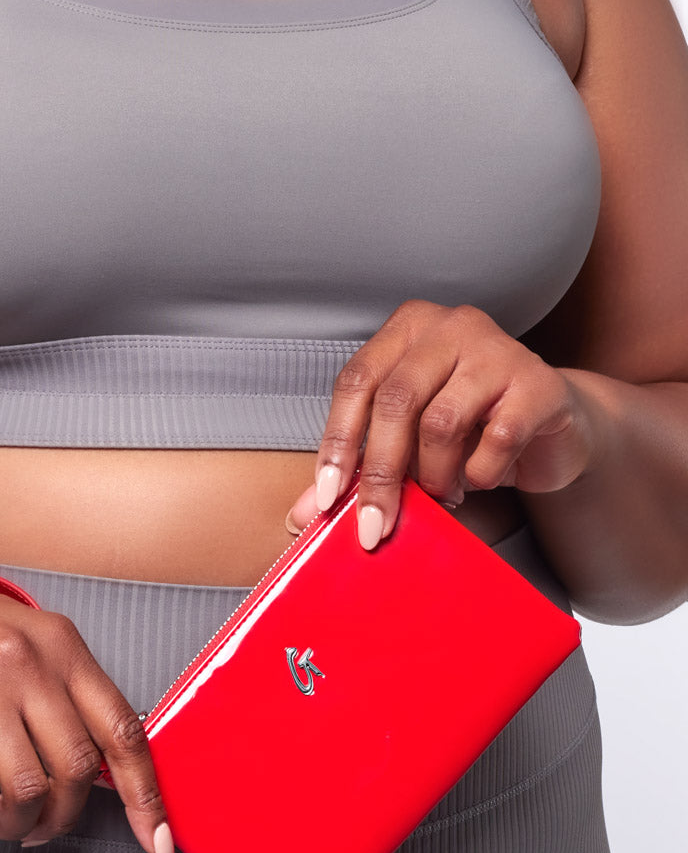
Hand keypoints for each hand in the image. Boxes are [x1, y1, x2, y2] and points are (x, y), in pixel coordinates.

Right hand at [0, 568, 174, 852]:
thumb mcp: (20, 637)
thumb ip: (62, 689)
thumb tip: (103, 765)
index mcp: (60, 644)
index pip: (124, 730)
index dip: (147, 796)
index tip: (158, 842)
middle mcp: (26, 664)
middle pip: (78, 769)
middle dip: (66, 816)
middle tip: (44, 828)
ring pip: (28, 790)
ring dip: (19, 825)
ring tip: (2, 823)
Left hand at [284, 300, 601, 547]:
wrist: (551, 428)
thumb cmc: (469, 431)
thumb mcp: (407, 446)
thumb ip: (356, 472)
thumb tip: (301, 517)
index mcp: (407, 330)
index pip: (356, 382)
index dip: (337, 443)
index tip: (327, 500)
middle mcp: (451, 326)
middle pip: (395, 402)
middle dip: (380, 475)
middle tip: (375, 527)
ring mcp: (499, 348)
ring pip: (441, 422)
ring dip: (434, 475)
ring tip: (441, 493)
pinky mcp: (540, 384)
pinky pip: (496, 439)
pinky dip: (480, 474)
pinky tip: (480, 479)